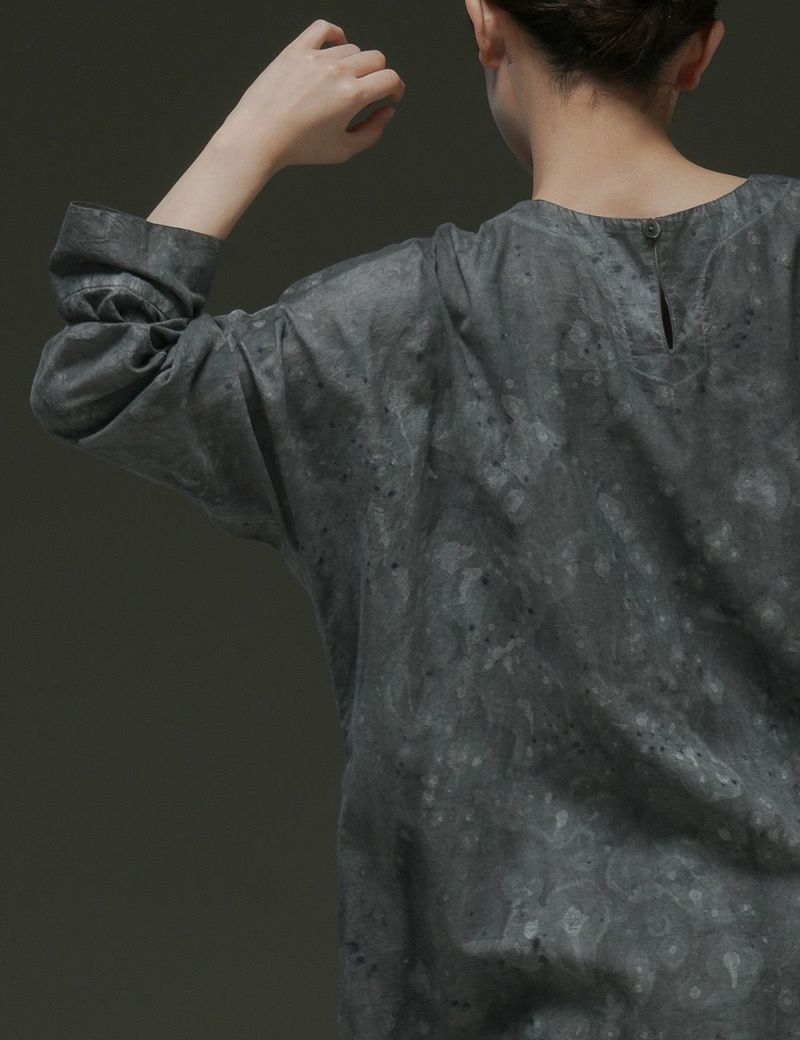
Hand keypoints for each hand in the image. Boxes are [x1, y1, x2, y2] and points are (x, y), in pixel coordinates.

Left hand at [219, 19, 405, 170]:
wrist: (259, 136)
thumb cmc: (298, 147)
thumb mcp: (343, 150)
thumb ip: (372, 131)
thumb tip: (386, 112)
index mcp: (351, 96)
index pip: (390, 78)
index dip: (395, 88)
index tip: (390, 95)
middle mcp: (336, 72)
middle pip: (375, 58)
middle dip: (379, 75)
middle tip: (369, 89)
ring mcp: (316, 57)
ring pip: (352, 48)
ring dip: (355, 63)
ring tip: (343, 81)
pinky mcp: (296, 50)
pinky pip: (323, 29)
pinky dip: (335, 35)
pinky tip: (335, 47)